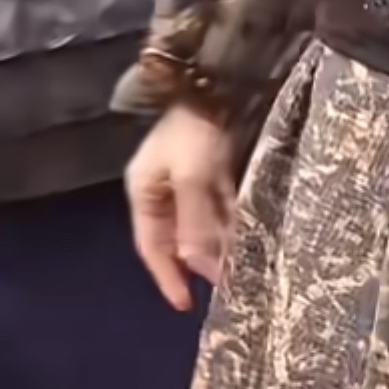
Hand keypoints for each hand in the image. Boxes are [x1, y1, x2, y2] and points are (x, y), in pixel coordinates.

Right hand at [125, 106, 236, 311]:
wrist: (223, 83)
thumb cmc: (196, 131)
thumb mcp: (193, 179)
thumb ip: (195, 224)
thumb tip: (200, 266)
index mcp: (144, 191)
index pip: (151, 246)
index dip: (167, 276)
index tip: (184, 305)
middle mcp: (164, 189)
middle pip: (178, 238)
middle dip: (198, 264)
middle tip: (223, 288)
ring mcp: (190, 180)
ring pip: (202, 225)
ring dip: (218, 247)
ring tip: (239, 272)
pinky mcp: (215, 171)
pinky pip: (220, 209)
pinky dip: (230, 226)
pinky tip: (245, 241)